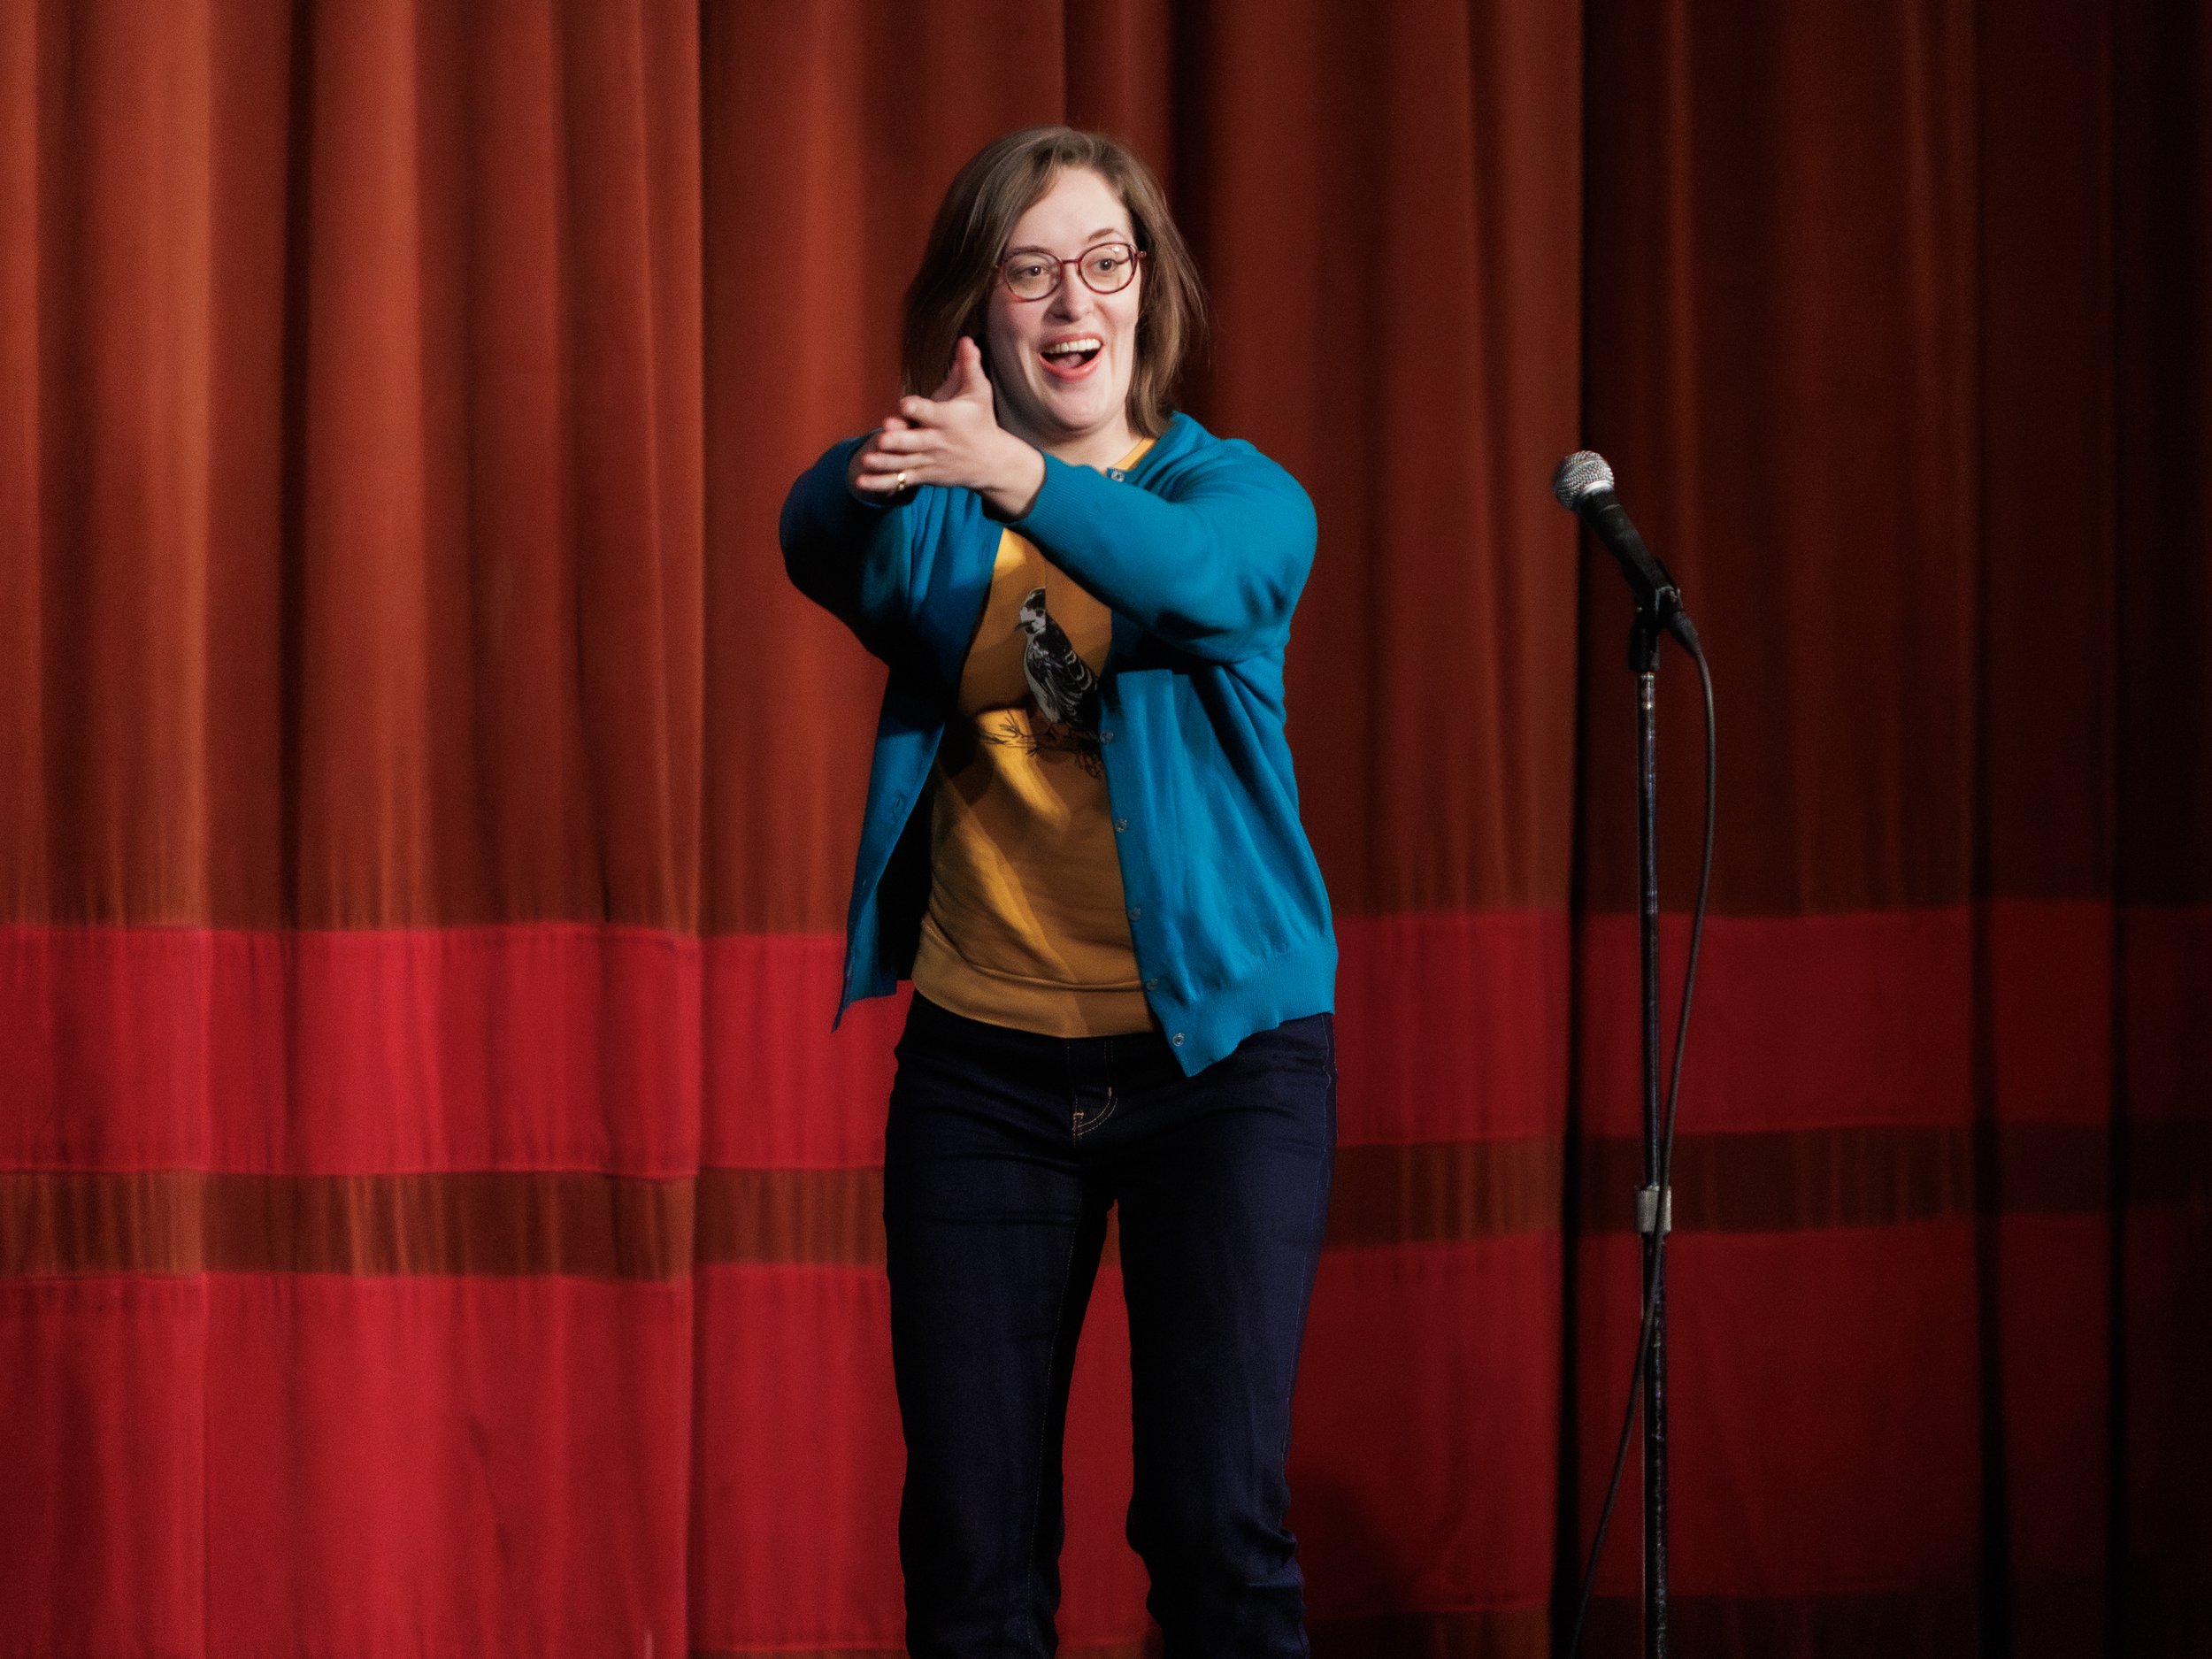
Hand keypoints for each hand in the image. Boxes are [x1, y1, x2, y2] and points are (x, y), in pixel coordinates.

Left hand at [848, 336, 1044, 517]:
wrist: (991, 462)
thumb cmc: (982, 421)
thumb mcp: (979, 392)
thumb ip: (969, 366)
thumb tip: (966, 339)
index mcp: (947, 419)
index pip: (929, 412)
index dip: (916, 408)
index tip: (905, 404)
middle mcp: (937, 441)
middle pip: (915, 441)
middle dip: (899, 440)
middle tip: (883, 438)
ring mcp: (930, 461)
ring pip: (904, 462)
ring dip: (885, 462)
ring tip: (866, 459)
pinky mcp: (925, 474)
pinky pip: (901, 480)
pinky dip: (882, 483)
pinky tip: (861, 481)